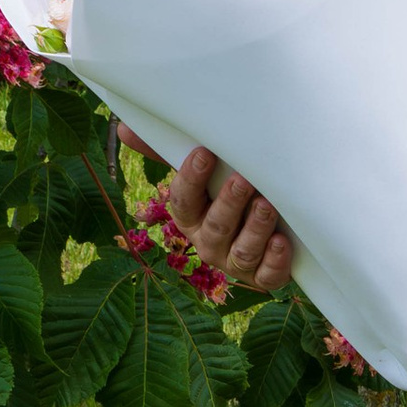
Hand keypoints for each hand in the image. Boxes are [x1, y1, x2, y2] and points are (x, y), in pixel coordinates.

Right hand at [146, 141, 294, 291]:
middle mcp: (209, 243)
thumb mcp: (203, 172)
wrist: (274, 223)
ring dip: (255, 229)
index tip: (204, 154)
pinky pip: (267, 275)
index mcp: (191, 217)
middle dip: (229, 204)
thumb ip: (169, 151)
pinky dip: (275, 261)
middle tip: (244, 180)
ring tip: (268, 206)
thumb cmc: (228, 192)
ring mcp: (235, 262)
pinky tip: (282, 241)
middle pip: (215, 227)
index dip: (191, 179)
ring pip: (241, 252)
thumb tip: (124, 129)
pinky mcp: (263, 277)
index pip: (183, 201)